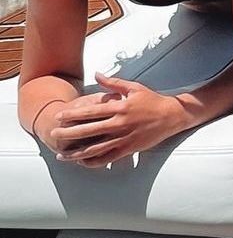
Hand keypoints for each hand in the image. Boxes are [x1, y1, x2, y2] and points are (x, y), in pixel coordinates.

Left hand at [50, 73, 186, 167]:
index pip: (91, 112)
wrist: (172, 116)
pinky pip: (109, 158)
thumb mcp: (134, 87)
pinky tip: (83, 163)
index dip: (73, 115)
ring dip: (78, 153)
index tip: (59, 117)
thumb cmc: (152, 100)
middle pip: (89, 130)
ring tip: (63, 156)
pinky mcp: (130, 149)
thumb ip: (113, 82)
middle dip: (69, 133)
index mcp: (119, 107)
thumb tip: (97, 74)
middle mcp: (120, 124)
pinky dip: (95, 162)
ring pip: (96, 148)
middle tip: (54, 135)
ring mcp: (125, 138)